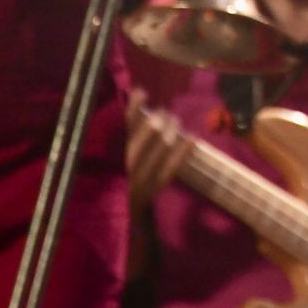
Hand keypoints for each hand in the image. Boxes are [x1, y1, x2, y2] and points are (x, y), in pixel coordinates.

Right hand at [124, 90, 196, 212]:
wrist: (124, 215)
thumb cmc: (122, 177)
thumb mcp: (120, 153)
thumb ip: (127, 129)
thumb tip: (136, 95)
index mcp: (115, 154)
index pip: (123, 127)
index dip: (134, 108)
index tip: (142, 92)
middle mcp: (126, 164)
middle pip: (143, 136)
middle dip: (156, 121)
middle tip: (164, 114)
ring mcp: (140, 177)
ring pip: (159, 148)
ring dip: (170, 131)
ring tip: (175, 122)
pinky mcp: (154, 188)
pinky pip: (171, 167)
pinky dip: (183, 151)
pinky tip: (192, 138)